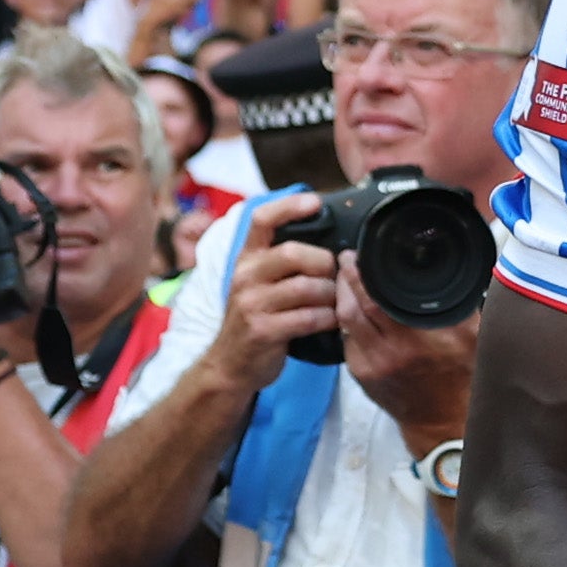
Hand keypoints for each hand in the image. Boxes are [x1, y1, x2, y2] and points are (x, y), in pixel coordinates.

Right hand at [209, 195, 334, 397]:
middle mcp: (244, 276)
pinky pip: (308, 317)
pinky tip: (331, 320)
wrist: (231, 365)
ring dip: (330, 294)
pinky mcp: (263, 330)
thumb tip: (327, 240)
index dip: (289, 205)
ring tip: (335, 301)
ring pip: (306, 287)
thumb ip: (282, 261)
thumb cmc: (256, 318)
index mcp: (246, 259)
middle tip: (334, 275)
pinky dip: (327, 318)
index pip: (262, 219)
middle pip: (293, 253)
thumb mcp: (258, 283)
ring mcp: (251, 304)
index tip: (315, 201)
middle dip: (323, 262)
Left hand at [335, 256, 478, 442]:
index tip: (362, 253)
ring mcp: (372, 364)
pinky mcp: (361, 373)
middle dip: (347, 277)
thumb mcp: (472, 335)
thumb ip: (459, 303)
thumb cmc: (461, 374)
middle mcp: (392, 350)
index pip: (380, 298)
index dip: (365, 273)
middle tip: (346, 258)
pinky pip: (346, 338)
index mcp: (420, 338)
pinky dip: (346, 319)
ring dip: (340, 295)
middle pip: (355, 306)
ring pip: (345, 320)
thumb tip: (450, 268)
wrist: (442, 420)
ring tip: (343, 276)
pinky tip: (350, 306)